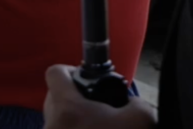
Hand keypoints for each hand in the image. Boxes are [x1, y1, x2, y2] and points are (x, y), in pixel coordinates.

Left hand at [43, 65, 157, 128]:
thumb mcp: (140, 120)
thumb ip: (136, 104)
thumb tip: (130, 103)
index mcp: (67, 109)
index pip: (55, 72)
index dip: (71, 69)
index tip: (87, 78)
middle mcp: (52, 124)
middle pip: (55, 97)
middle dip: (75, 99)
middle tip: (97, 107)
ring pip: (58, 120)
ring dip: (76, 120)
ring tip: (99, 125)